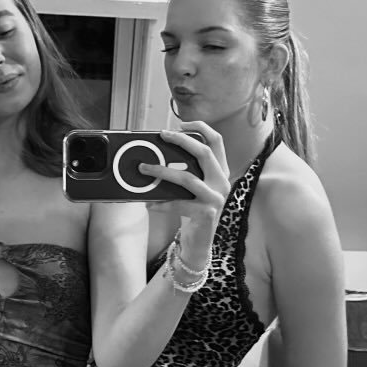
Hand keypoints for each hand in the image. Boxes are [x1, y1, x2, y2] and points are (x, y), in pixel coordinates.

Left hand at [139, 122, 230, 243]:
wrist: (200, 242)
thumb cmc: (193, 211)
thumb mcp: (193, 187)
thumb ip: (186, 171)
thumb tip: (158, 154)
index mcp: (220, 172)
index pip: (217, 142)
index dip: (201, 128)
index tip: (181, 124)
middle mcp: (222, 182)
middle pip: (204, 153)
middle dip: (181, 141)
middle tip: (162, 135)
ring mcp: (216, 198)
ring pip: (187, 178)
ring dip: (162, 171)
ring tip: (144, 169)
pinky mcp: (206, 214)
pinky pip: (179, 204)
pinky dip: (161, 203)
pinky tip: (149, 204)